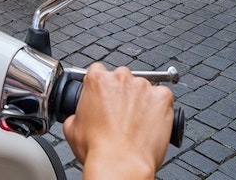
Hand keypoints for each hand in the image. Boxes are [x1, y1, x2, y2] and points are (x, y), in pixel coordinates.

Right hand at [63, 63, 173, 179]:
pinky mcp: (162, 98)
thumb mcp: (71, 129)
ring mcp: (143, 87)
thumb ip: (75, 114)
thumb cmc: (99, 149)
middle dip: (121, 93)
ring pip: (143, 88)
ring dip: (141, 100)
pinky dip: (159, 107)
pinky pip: (163, 96)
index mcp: (97, 80)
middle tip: (120, 114)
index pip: (99, 71)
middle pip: (122, 78)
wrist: (121, 164)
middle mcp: (121, 78)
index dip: (102, 87)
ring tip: (137, 123)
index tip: (104, 97)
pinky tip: (152, 122)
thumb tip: (77, 117)